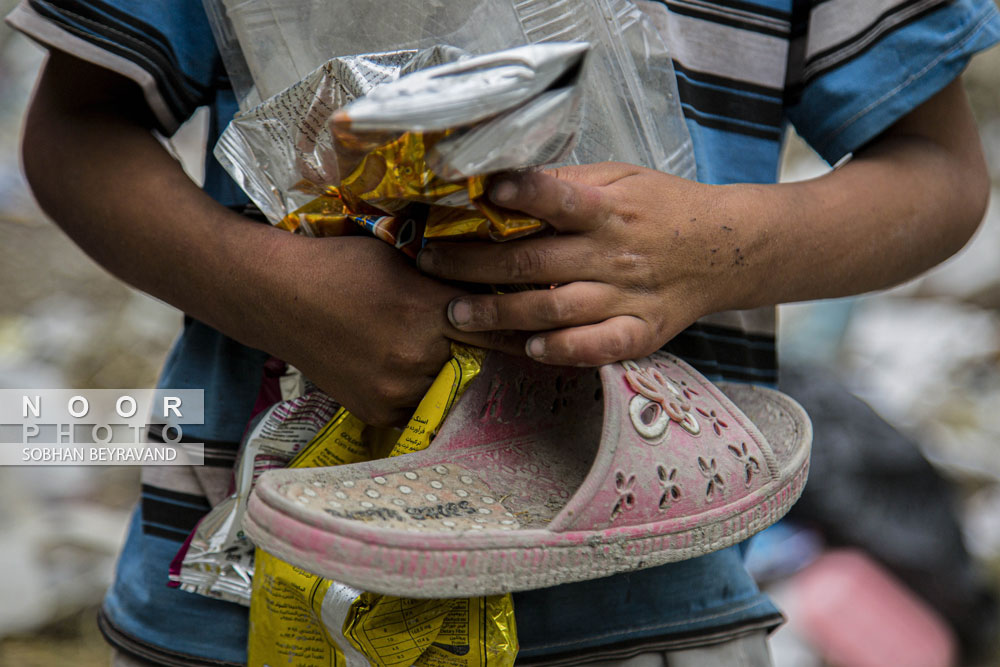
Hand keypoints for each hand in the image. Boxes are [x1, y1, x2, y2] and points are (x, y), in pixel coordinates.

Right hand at [249, 235, 525, 425]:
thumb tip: (495, 282)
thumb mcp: (403, 257)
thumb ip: (450, 277)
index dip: (524, 333)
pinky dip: (416, 390)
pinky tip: (401, 368)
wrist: (277, 296)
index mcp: (428, 313)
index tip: (550, 337)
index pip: (499, 330)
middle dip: (479, 352)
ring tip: (425, 352)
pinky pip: (416, 407)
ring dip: (446, 373)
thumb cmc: (341, 264)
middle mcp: (417, 358)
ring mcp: (396, 391)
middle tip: (481, 343)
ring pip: (445, 386)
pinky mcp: (377, 412)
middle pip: (474, 363)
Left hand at [416, 163, 755, 365]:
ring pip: (554, 309)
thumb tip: (504, 184)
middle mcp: (615, 253)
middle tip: (429, 265)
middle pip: (535, 261)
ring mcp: (628, 296)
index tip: (483, 192)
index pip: (560, 198)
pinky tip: (530, 349)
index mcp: (609, 209)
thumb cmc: (661, 208)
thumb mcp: (621, 178)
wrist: (725, 248)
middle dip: (473, 264)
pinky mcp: (641, 331)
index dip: (522, 195)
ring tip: (457, 314)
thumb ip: (567, 184)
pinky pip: (598, 346)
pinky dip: (563, 350)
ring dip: (500, 313)